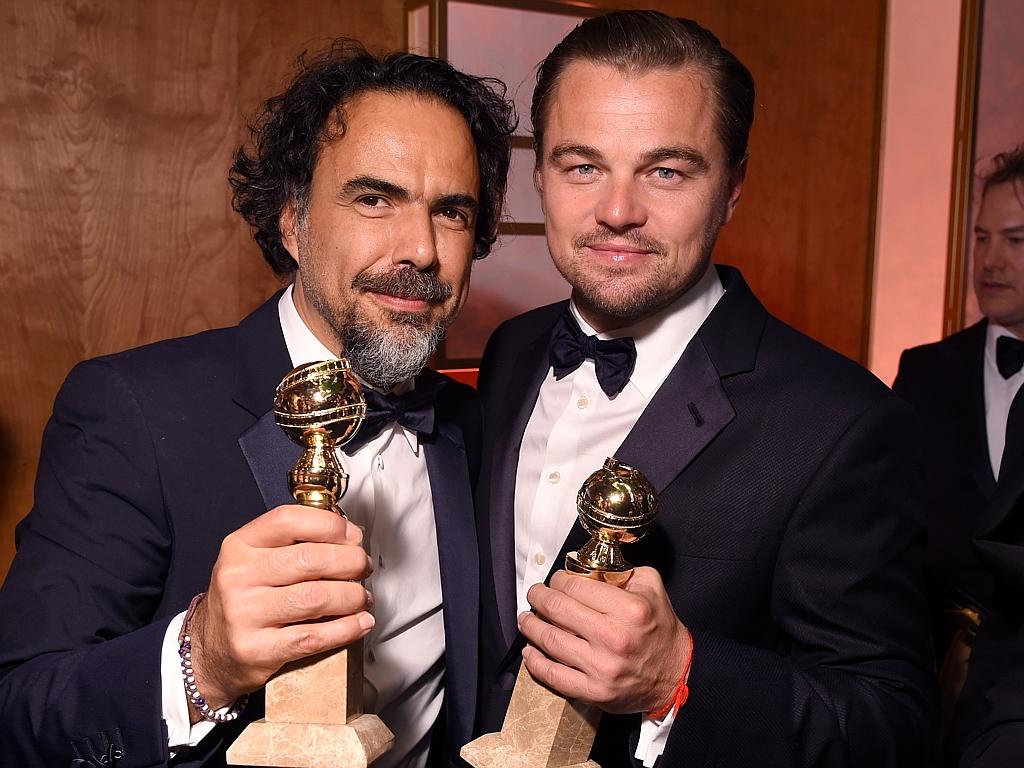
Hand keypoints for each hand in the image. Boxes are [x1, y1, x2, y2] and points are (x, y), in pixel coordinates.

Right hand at [189, 504, 373, 709]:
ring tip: (362, 597)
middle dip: (350, 562)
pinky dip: (346, 628)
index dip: (330, 525)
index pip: (288, 520)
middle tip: (363, 567)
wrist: (210, 651)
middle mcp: (237, 577)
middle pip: (309, 560)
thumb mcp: (254, 560)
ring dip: (352, 596)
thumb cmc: (244, 599)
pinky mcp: (255, 649)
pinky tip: (360, 622)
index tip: (353, 536)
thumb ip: (294, 543)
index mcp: (239, 546)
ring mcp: (243, 614)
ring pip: (315, 598)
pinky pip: (313, 637)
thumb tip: (349, 536)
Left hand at [519, 567, 690, 713]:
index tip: (555, 581)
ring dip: (531, 627)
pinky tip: (530, 652)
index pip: (575, 587)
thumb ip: (622, 571)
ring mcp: (602, 668)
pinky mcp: (595, 692)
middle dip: (538, 598)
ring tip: (526, 619)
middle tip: (534, 595)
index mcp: (629, 609)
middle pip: (557, 610)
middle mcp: (614, 638)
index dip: (558, 580)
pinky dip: (535, 663)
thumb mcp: (652, 588)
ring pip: (550, 641)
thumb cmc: (661, 630)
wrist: (676, 675)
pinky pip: (554, 676)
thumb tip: (589, 566)